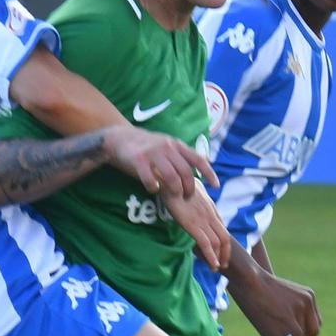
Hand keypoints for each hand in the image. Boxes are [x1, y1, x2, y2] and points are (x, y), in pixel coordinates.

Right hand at [100, 125, 218, 197]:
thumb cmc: (146, 147)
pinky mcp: (138, 160)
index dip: (209, 173)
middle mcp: (167, 148)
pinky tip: (153, 189)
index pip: (198, 160)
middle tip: (187, 197)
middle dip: (189, 188)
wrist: (120, 138)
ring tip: (173, 196)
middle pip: (185, 172)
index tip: (215, 186)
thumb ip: (181, 156)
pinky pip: (150, 179)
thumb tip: (200, 168)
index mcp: (177, 145)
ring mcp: (153, 154)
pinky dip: (153, 187)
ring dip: (175, 190)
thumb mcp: (167, 146)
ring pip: (171, 177)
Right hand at [167, 183, 231, 269]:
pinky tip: (212, 265)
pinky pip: (206, 243)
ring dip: (219, 257)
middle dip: (225, 253)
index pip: (222, 229)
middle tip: (221, 264)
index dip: (223, 243)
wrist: (169, 178)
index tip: (220, 253)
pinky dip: (211, 256)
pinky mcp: (193, 225)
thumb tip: (189, 200)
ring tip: (216, 268)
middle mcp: (210, 214)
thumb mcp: (188, 190)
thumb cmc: (176, 183)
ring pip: (218, 242)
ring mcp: (203, 220)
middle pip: (224, 238)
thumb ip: (193, 199)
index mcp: (210, 208)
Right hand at [230, 264, 320, 335]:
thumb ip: (291, 307)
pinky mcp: (289, 319)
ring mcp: (299, 311)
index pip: (315, 321)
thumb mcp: (284, 293)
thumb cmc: (260, 286)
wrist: (250, 280)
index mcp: (308, 295)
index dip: (310, 334)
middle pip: (313, 330)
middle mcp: (307, 303)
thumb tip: (289, 327)